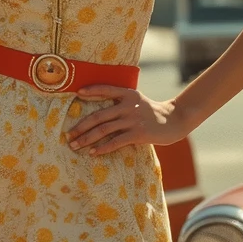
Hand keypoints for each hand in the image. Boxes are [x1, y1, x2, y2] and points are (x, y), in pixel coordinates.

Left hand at [64, 84, 180, 154]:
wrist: (174, 121)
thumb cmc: (152, 112)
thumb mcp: (137, 101)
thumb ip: (121, 101)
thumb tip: (98, 111)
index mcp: (128, 93)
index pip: (106, 89)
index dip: (92, 90)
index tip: (77, 94)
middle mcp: (129, 105)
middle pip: (99, 116)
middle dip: (81, 126)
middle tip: (68, 135)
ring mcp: (133, 119)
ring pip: (104, 130)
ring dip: (87, 139)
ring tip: (75, 145)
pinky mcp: (138, 134)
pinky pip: (116, 141)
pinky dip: (103, 148)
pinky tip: (93, 153)